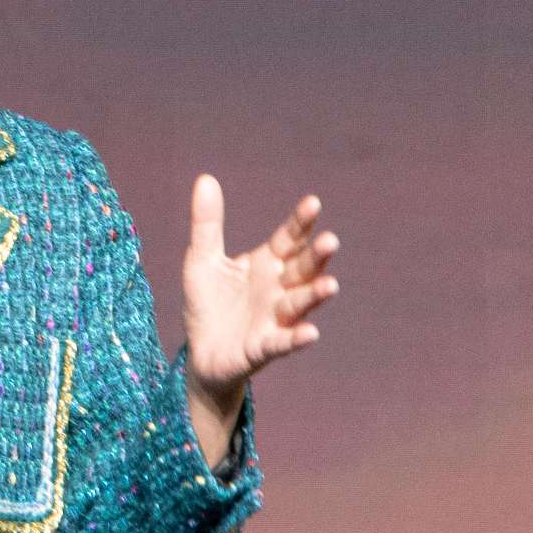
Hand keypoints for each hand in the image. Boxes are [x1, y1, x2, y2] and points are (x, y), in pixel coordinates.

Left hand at [179, 176, 338, 464]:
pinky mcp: (263, 347)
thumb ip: (207, 223)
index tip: (313, 202)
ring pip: (299, 303)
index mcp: (266, 265)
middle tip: (331, 241)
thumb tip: (206, 178)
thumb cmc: (208, 304)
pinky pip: (283, 342)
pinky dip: (296, 337)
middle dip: (317, 257)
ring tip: (331, 285)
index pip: (288, 239)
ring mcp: (275, 319)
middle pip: (302, 269)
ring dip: (315, 295)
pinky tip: (311, 333)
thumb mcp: (201, 259)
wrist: (201, 353)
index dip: (300, 223)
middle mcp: (278, 289)